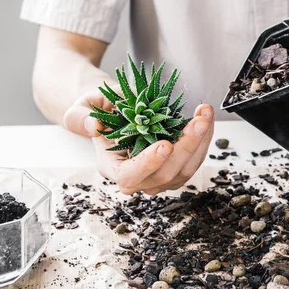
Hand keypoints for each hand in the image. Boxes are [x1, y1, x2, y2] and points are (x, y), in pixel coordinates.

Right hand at [63, 89, 214, 194]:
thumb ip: (81, 117)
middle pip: (165, 174)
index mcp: (112, 168)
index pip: (130, 176)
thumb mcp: (81, 109)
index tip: (165, 144)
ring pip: (185, 169)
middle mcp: (138, 178)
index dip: (149, 163)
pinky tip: (206, 117)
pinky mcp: (177, 168)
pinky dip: (204, 138)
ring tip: (205, 113)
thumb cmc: (97, 111)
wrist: (115, 112)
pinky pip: (195, 159)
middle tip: (199, 120)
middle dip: (186, 146)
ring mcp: (159, 176)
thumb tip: (94, 125)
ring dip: (201, 141)